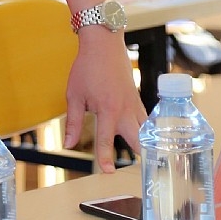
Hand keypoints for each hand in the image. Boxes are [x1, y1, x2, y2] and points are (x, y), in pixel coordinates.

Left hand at [63, 30, 145, 171]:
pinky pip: (146, 121)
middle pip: (140, 141)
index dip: (105, 158)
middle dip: (142, 158)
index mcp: (107, 109)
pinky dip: (148, 133)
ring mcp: (135, 104)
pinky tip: (150, 142)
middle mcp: (125, 110)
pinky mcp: (138, 100)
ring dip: (147, 146)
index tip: (108, 173)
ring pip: (147, 132)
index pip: (107, 140)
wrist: (104, 43)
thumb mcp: (74, 95)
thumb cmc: (87, 68)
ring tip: (153, 165)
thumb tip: (68, 144)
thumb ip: (73, 122)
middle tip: (143, 176)